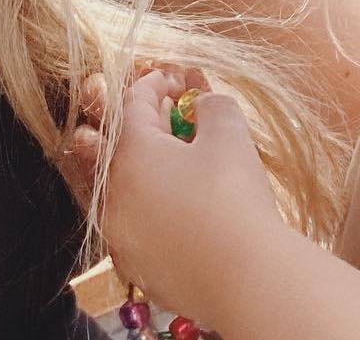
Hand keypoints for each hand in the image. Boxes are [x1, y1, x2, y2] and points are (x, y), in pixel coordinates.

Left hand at [101, 67, 286, 319]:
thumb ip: (210, 104)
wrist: (247, 278)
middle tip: (171, 116)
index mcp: (129, 153)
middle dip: (142, 123)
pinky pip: (132, 223)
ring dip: (141, 165)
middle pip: (117, 143)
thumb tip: (200, 105)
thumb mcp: (229, 131)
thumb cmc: (234, 197)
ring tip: (170, 158)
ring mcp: (119, 235)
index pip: (133, 102)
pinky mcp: (135, 266)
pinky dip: (147, 204)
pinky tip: (176, 204)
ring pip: (120, 186)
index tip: (180, 80)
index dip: (158, 82)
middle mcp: (112, 194)